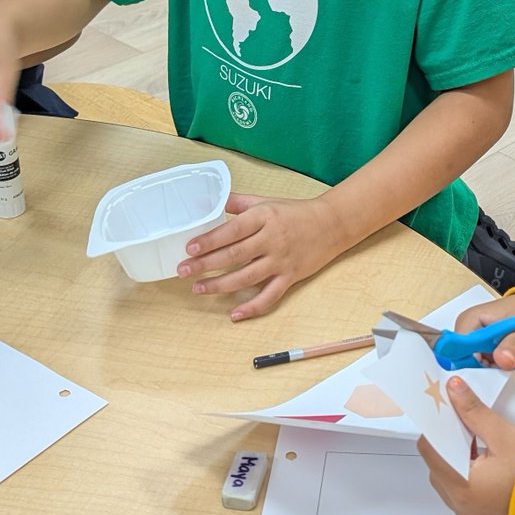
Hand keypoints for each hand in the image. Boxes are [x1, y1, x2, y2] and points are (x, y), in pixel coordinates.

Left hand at [175, 192, 344, 320]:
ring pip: (247, 277)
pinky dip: (251, 307)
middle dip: (206, 264)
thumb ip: (239, 203)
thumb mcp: (266, 201)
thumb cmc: (294, 212)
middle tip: (184, 270)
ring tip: (199, 289)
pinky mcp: (290, 278)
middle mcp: (272, 239)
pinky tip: (233, 314)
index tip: (190, 248)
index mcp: (264, 217)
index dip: (209, 240)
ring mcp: (281, 261)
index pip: (232, 231)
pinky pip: (269, 296)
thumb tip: (213, 201)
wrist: (331, 224)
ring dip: (220, 286)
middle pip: (234, 255)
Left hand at [418, 376, 514, 514]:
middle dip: (448, 440)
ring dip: (459, 455)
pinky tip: (485, 455)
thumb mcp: (503, 434)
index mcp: (461, 487)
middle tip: (463, 421)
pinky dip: (470, 471)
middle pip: (439, 464)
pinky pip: (466, 490)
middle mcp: (462, 506)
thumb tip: (453, 387)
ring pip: (451, 476)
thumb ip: (473, 410)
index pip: (430, 449)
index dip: (436, 426)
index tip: (447, 410)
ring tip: (476, 436)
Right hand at [454, 293, 514, 390]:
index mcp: (470, 321)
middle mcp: (469, 333)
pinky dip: (510, 373)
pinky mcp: (486, 352)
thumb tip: (502, 360)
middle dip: (498, 375)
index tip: (501, 375)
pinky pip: (493, 369)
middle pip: (471, 366)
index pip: (460, 353)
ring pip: (484, 371)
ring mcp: (477, 344)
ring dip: (507, 375)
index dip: (478, 369)